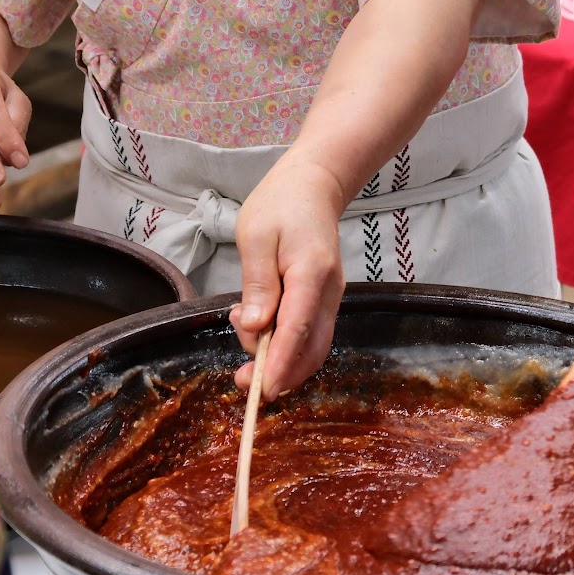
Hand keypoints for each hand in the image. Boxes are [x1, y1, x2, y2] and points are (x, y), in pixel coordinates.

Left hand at [230, 155, 348, 400]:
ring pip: (312, 347)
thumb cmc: (280, 205)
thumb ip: (258, 284)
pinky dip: (286, 347)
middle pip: (312, 349)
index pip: (298, 328)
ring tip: (244, 340)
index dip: (280, 363)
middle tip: (243, 382)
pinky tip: (260, 333)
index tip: (262, 388)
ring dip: (280, 361)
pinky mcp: (323, 301)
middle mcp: (329, 292)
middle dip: (281, 374)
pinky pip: (309, 335)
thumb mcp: (256, 237)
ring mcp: (330, 298)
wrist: (313, 186)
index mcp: (312, 273)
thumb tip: (256, 327)